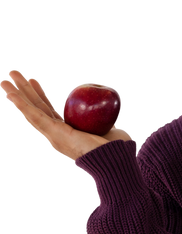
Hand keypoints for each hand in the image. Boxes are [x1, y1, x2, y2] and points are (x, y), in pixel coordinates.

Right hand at [1, 68, 135, 161]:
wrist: (118, 160)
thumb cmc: (119, 148)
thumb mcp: (110, 127)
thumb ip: (105, 119)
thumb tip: (112, 106)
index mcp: (67, 133)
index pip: (49, 111)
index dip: (40, 94)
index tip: (35, 79)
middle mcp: (56, 135)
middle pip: (36, 108)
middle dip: (24, 90)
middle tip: (13, 73)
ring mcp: (53, 135)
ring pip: (30, 111)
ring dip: (16, 94)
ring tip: (4, 78)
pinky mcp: (54, 134)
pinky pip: (34, 116)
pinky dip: (21, 104)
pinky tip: (9, 93)